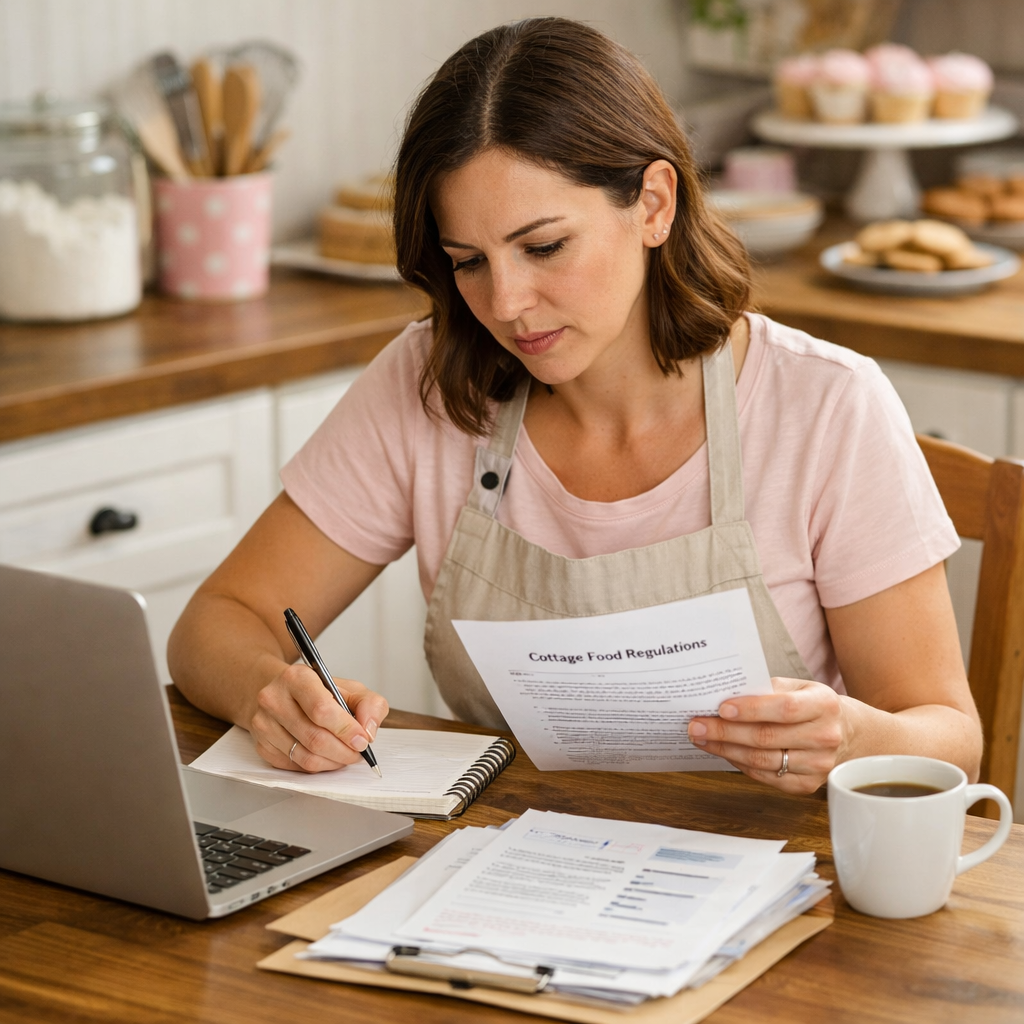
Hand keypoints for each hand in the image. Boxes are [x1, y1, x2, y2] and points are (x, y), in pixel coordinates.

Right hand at [250, 662, 388, 772]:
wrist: (283, 693)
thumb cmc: (319, 692)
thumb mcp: (350, 688)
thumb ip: (370, 704)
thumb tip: (369, 731)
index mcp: (297, 678)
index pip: (322, 710)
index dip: (346, 729)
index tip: (362, 740)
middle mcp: (274, 699)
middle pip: (315, 738)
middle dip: (344, 751)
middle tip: (358, 752)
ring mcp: (264, 724)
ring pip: (306, 757)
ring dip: (333, 762)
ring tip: (345, 755)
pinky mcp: (262, 745)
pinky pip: (296, 766)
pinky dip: (318, 766)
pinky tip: (327, 756)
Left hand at [687, 677, 846, 792]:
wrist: (845, 733)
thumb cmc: (810, 704)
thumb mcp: (797, 686)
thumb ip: (765, 689)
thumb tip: (723, 694)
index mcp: (824, 705)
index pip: (784, 709)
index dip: (751, 709)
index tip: (721, 708)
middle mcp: (825, 737)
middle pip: (767, 738)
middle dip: (725, 732)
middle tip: (696, 725)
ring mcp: (818, 765)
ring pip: (762, 760)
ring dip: (726, 750)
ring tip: (701, 739)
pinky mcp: (807, 785)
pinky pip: (766, 776)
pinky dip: (739, 764)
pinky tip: (723, 752)